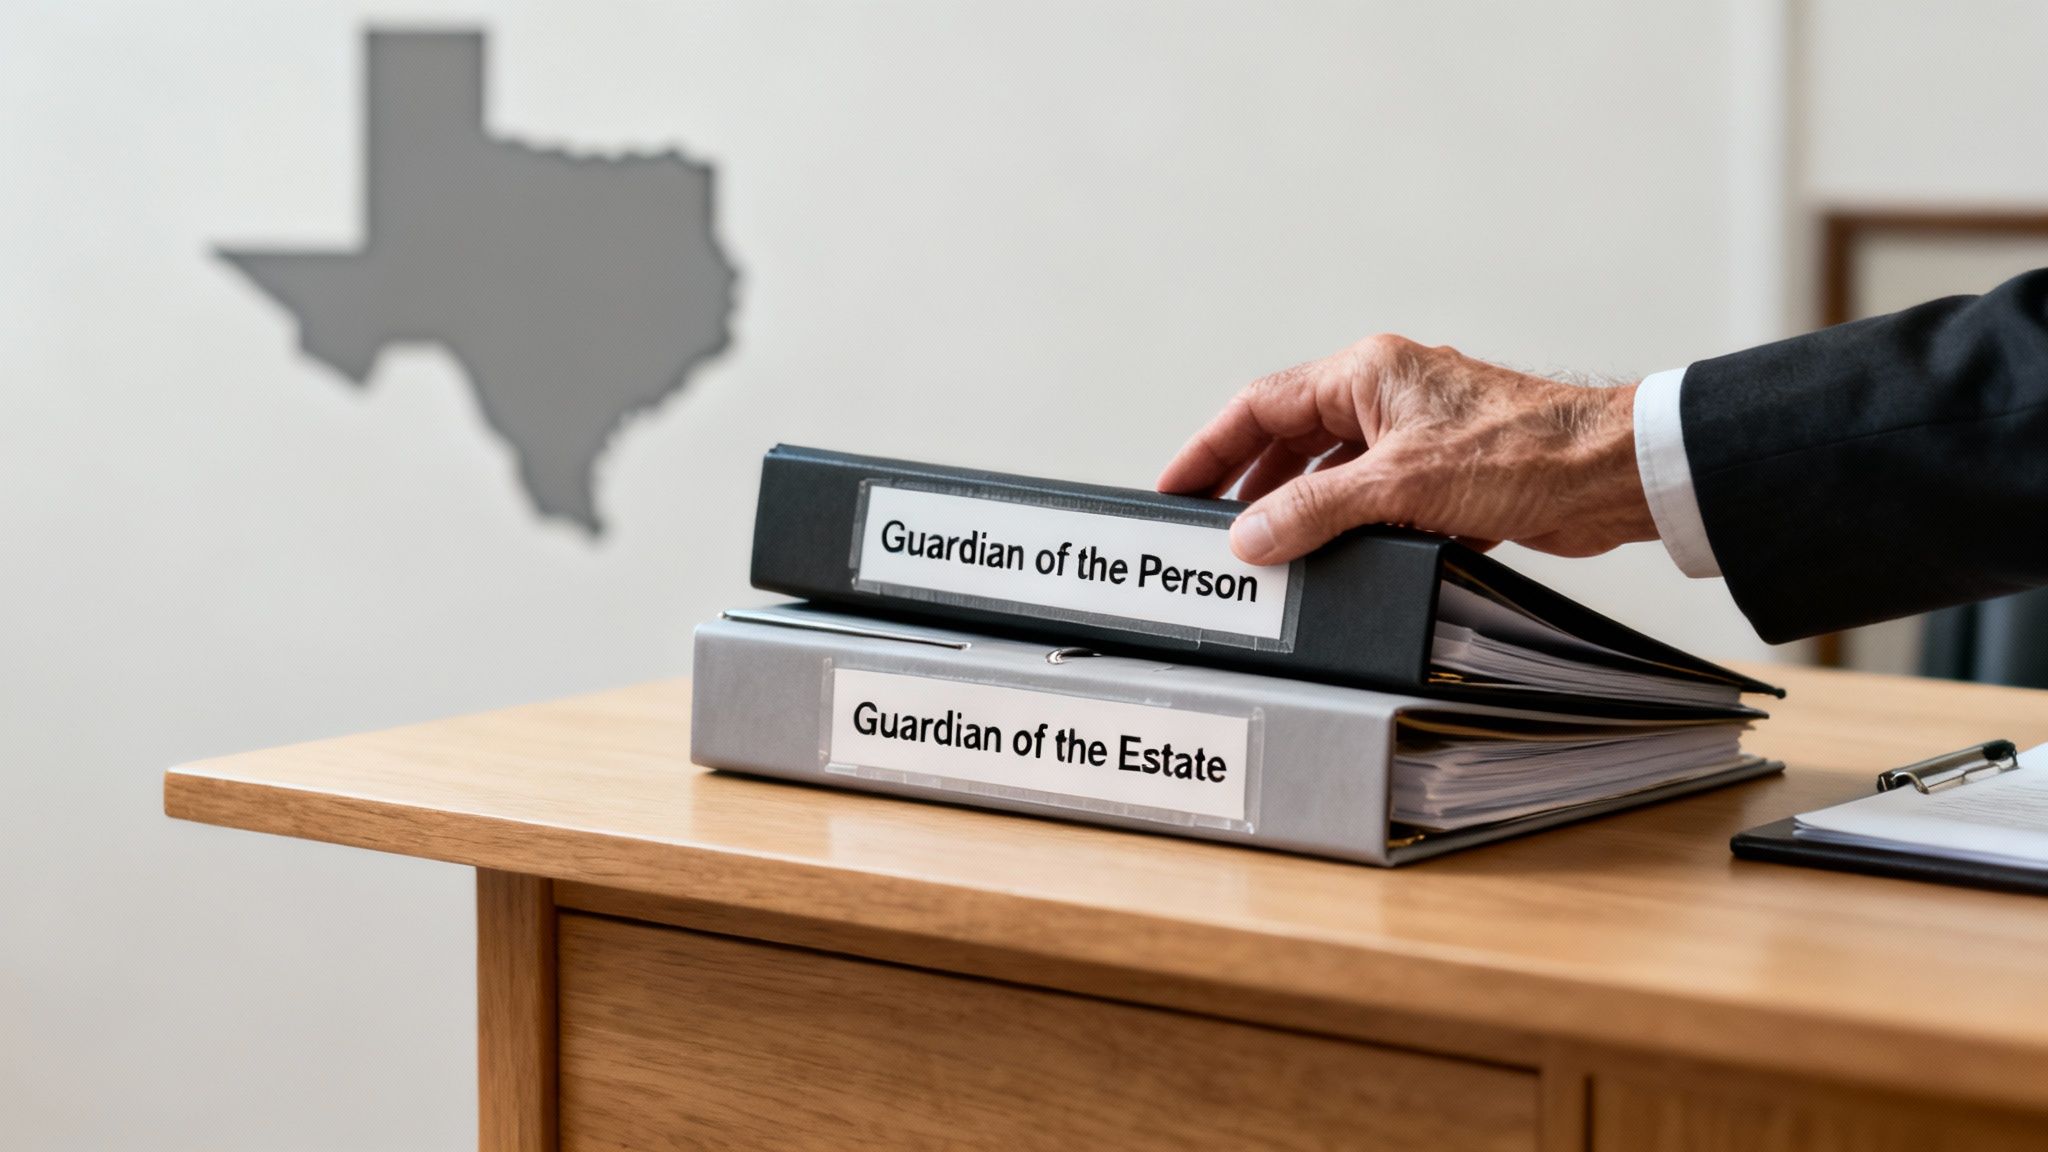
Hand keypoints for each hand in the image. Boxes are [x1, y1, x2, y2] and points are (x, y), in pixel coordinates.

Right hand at [1157, 335, 1658, 564]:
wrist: (1608, 476)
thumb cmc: (1526, 451)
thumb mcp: (1398, 486)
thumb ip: (1313, 510)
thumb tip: (1251, 535)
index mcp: (1366, 374)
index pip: (1260, 405)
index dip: (1210, 448)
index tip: (1176, 486)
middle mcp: (1387, 395)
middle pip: (1290, 437)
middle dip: (1246, 481)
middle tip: (1209, 524)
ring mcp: (1415, 435)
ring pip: (1330, 469)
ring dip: (1295, 506)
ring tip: (1261, 547)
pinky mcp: (1442, 474)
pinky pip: (1370, 497)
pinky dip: (1343, 524)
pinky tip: (1328, 556)